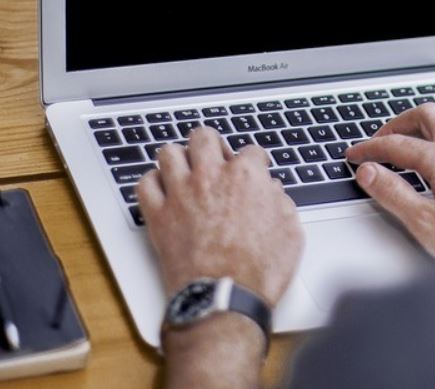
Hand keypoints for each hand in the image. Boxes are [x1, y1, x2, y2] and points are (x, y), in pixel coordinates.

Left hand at [137, 128, 302, 306]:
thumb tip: (273, 192)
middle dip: (212, 145)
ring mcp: (181, 194)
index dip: (256, 161)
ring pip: (169, 152)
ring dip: (179, 158)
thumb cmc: (259, 271)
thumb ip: (281, 203)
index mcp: (246, 177)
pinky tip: (162, 191)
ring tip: (186, 171)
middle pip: (204, 137)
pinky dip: (152, 184)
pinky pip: (144, 184)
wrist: (224, 297)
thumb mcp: (290, 233)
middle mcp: (210, 177)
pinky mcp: (158, 216)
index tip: (255, 170)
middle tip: (216, 159)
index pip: (251, 150)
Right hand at [346, 103, 434, 263]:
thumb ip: (393, 194)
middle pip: (425, 115)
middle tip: (381, 139)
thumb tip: (369, 172)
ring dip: (427, 122)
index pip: (396, 144)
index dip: (370, 148)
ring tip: (413, 137)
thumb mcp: (426, 223)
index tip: (355, 155)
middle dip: (398, 123)